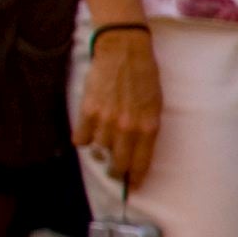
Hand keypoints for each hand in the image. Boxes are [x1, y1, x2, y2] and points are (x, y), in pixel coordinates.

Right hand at [79, 30, 162, 190]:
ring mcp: (106, 120)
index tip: (132, 185)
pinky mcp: (88, 111)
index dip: (135, 177)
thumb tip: (138, 149)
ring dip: (100, 152)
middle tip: (114, 172)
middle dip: (116, 172)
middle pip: (118, 163)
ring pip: (99, 151)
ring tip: (102, 147)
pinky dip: (83, 140)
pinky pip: (81, 138)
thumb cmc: (144, 75)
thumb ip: (147, 127)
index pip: (141, 162)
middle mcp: (127, 127)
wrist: (123, 51)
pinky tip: (87, 136)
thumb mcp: (155, 104)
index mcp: (148, 126)